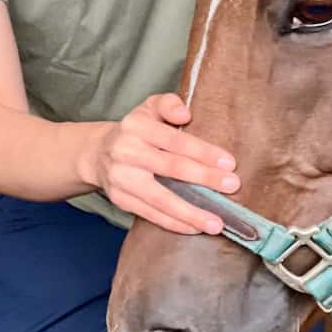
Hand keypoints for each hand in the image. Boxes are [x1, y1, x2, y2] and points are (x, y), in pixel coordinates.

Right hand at [84, 93, 237, 233]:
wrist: (98, 153)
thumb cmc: (137, 130)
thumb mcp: (149, 107)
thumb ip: (169, 104)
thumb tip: (185, 115)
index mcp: (137, 126)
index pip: (175, 140)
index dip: (203, 152)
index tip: (229, 163)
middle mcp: (126, 151)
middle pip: (171, 168)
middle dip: (205, 178)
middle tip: (233, 186)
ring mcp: (122, 178)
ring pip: (160, 198)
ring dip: (191, 212)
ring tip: (217, 223)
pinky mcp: (120, 200)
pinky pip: (150, 214)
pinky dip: (174, 223)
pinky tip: (195, 228)